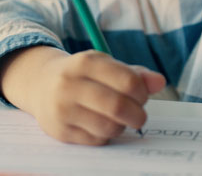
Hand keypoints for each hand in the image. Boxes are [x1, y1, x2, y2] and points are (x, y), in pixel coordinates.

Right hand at [0, 47, 165, 144]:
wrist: (41, 83)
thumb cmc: (84, 75)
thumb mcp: (107, 66)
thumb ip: (135, 74)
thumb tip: (160, 82)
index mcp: (87, 62)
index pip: (128, 81)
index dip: (142, 93)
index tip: (142, 96)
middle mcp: (70, 84)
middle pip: (118, 106)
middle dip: (137, 114)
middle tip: (139, 115)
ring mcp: (62, 109)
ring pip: (108, 126)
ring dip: (122, 126)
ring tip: (119, 119)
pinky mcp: (59, 130)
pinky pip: (96, 140)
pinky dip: (106, 135)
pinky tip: (101, 124)